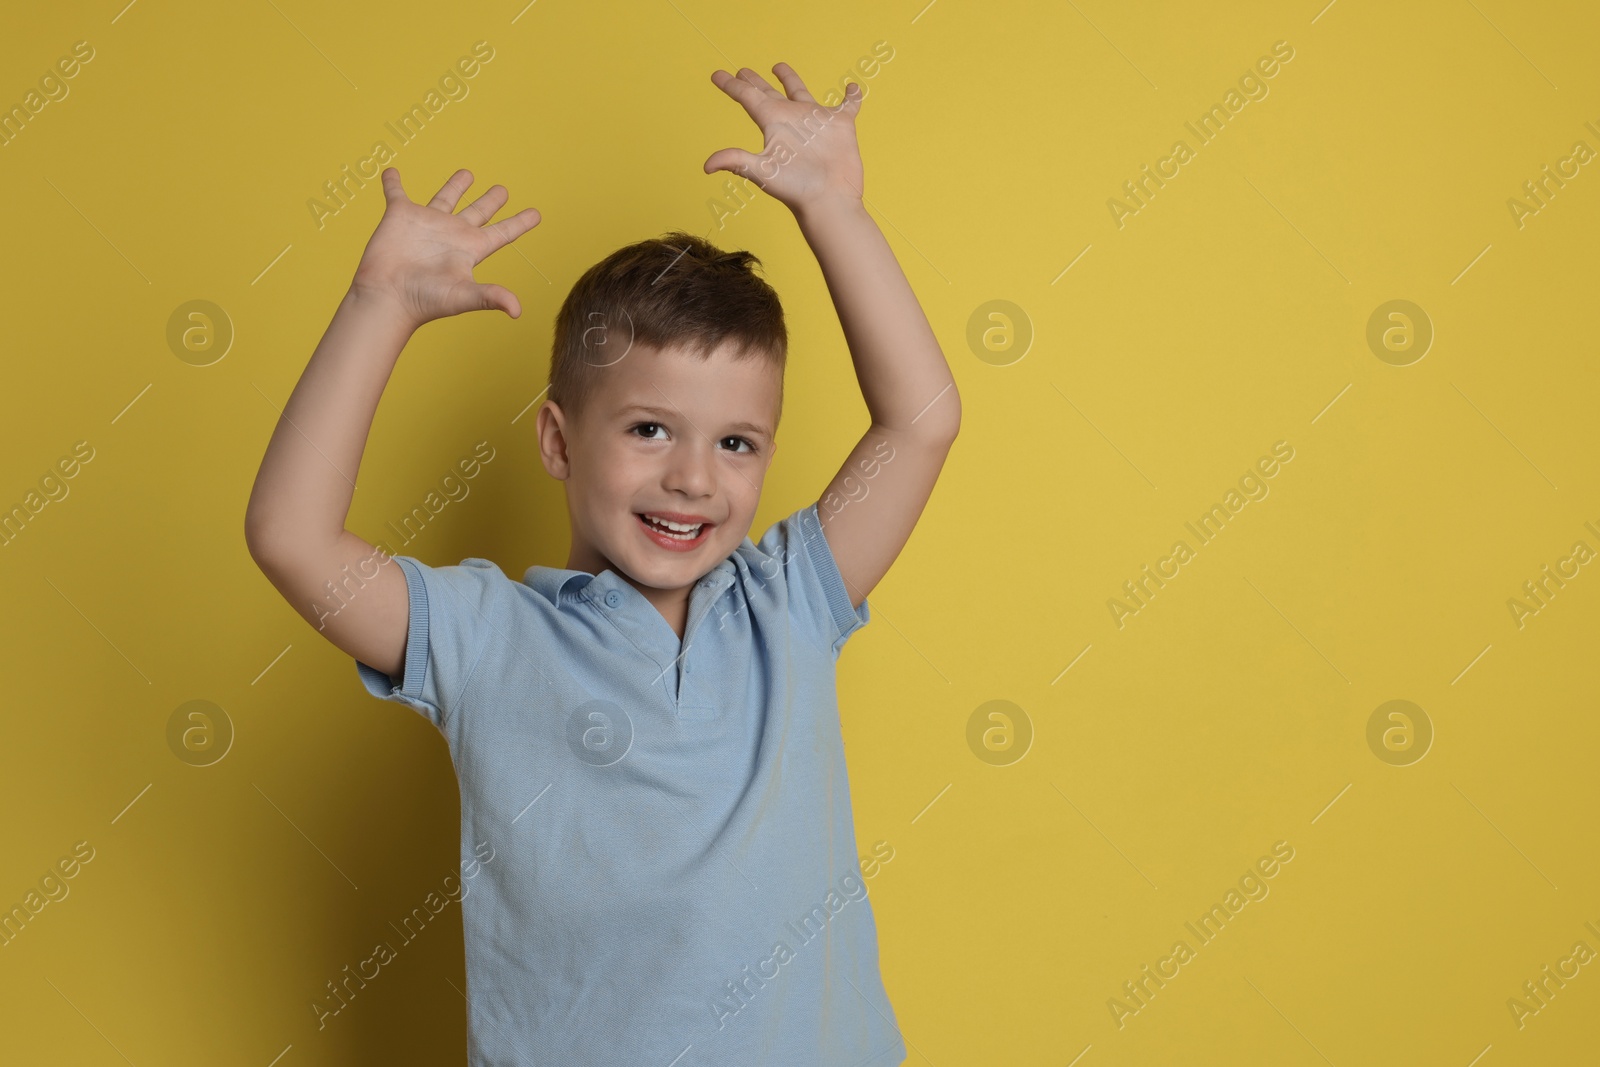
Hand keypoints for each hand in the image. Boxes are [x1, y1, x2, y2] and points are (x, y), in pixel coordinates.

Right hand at [350, 167, 540, 330]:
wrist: (388, 297)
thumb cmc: (425, 299)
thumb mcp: (463, 295)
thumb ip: (491, 296)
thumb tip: (517, 311)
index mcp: (471, 249)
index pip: (502, 233)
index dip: (520, 223)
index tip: (537, 214)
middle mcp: (452, 234)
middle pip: (478, 211)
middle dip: (491, 200)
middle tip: (502, 189)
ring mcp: (427, 223)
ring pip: (445, 198)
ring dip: (455, 186)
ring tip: (467, 173)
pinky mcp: (400, 216)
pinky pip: (397, 193)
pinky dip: (393, 182)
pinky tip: (392, 172)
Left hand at [704, 63, 864, 215]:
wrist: (829, 199)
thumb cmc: (796, 187)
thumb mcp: (762, 170)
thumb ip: (735, 160)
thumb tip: (707, 166)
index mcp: (773, 123)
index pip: (747, 99)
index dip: (731, 86)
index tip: (716, 75)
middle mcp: (792, 119)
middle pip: (769, 93)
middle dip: (755, 82)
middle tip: (743, 71)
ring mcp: (816, 122)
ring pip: (801, 93)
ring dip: (790, 79)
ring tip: (779, 66)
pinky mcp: (841, 126)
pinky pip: (848, 106)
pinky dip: (852, 97)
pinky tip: (852, 88)